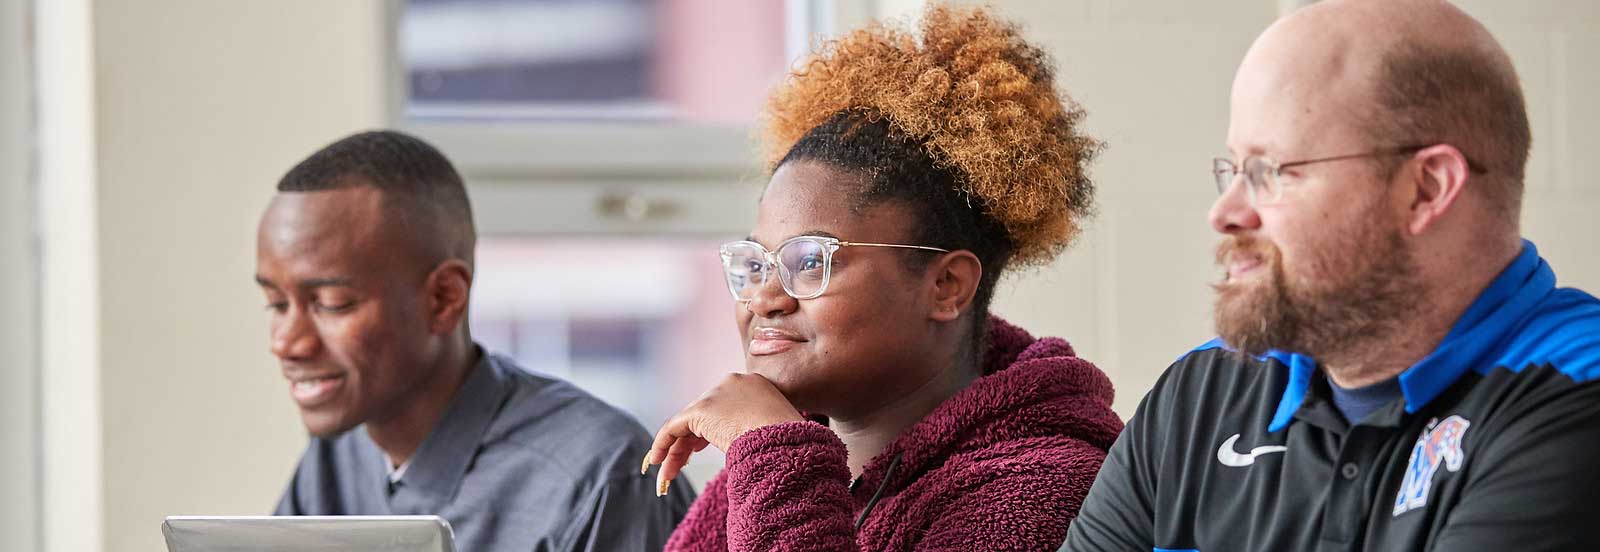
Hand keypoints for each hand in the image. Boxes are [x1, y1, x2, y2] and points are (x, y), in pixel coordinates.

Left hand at [643, 372, 805, 495]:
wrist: (788, 441)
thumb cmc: (790, 443)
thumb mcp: (775, 429)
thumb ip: (757, 426)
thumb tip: (747, 442)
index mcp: (753, 384)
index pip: (722, 406)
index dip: (708, 430)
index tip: (699, 448)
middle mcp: (732, 383)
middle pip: (702, 416)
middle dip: (688, 443)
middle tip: (680, 466)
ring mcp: (715, 395)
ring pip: (687, 425)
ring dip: (676, 453)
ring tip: (667, 478)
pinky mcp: (701, 410)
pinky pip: (673, 427)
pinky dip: (663, 445)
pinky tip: (658, 464)